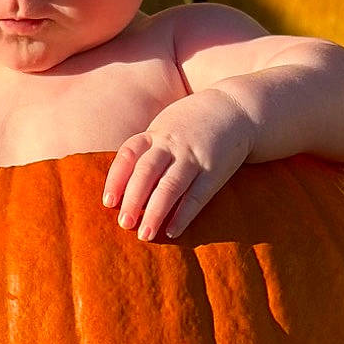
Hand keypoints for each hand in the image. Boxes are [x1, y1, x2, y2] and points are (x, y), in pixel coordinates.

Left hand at [102, 89, 256, 241]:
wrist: (235, 108)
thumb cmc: (192, 125)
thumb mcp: (165, 127)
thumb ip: (146, 150)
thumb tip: (122, 187)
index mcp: (155, 134)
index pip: (128, 154)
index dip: (116, 179)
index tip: (108, 202)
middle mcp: (172, 144)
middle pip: (147, 171)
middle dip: (133, 199)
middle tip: (124, 224)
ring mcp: (194, 157)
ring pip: (171, 186)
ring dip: (156, 212)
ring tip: (145, 234)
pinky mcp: (215, 170)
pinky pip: (197, 195)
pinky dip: (184, 215)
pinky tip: (173, 231)